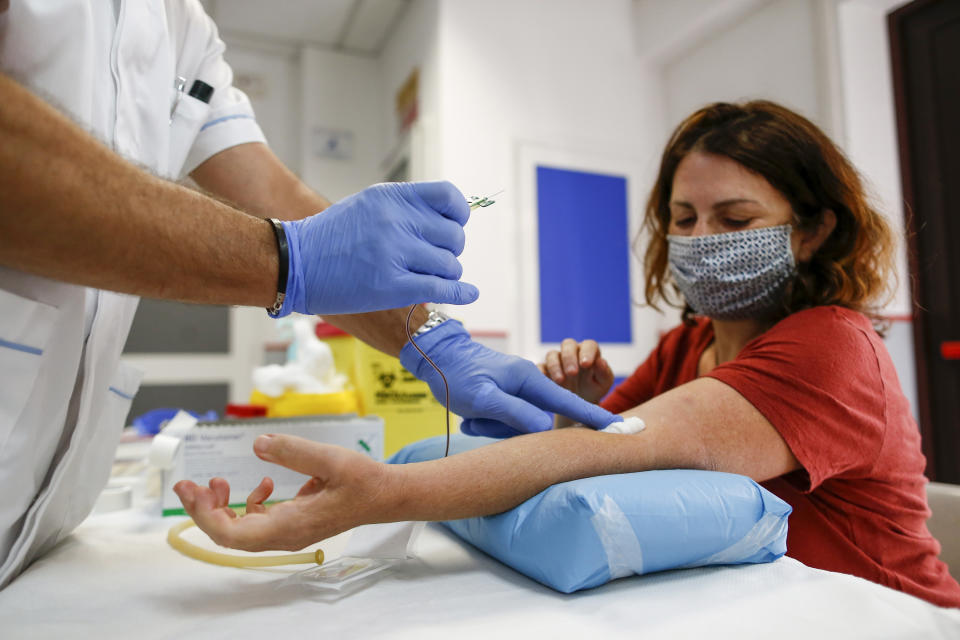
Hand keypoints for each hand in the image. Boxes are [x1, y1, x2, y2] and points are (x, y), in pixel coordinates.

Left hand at [173, 434, 391, 550]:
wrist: (386, 496)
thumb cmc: (363, 481)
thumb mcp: (330, 459)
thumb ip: (292, 452)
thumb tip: (257, 445)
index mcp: (290, 526)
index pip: (232, 534)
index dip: (205, 514)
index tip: (192, 489)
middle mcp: (285, 536)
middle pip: (229, 535)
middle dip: (204, 510)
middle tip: (190, 484)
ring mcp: (289, 532)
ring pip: (241, 530)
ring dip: (223, 508)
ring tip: (219, 482)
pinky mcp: (293, 524)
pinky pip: (258, 523)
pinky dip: (250, 504)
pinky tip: (264, 483)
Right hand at [277, 181, 478, 315]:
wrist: (296, 263)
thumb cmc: (333, 236)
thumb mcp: (369, 205)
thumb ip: (406, 208)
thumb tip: (450, 219)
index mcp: (392, 197)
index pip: (448, 197)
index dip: (459, 214)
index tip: (455, 225)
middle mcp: (396, 221)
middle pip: (453, 236)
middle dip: (449, 250)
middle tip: (433, 258)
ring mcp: (394, 253)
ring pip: (449, 264)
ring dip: (445, 273)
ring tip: (427, 276)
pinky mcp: (392, 285)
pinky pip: (442, 287)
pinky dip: (461, 292)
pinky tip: (469, 293)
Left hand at [400, 320, 620, 437]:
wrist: (436, 358)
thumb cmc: (459, 375)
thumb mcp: (485, 398)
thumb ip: (516, 413)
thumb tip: (545, 427)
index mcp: (529, 380)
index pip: (568, 403)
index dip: (592, 418)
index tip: (618, 428)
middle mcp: (528, 385)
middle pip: (536, 423)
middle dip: (508, 429)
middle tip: (480, 419)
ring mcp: (516, 392)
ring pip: (516, 426)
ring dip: (492, 426)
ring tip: (471, 414)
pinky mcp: (505, 398)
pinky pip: (503, 422)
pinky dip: (485, 423)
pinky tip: (470, 414)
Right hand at [539, 338, 613, 403]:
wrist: (577, 405)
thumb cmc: (593, 390)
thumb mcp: (603, 385)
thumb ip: (604, 373)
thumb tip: (601, 361)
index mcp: (589, 352)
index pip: (589, 345)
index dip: (587, 352)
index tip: (586, 364)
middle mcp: (572, 353)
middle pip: (568, 344)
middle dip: (569, 357)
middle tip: (572, 373)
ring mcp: (556, 360)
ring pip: (552, 354)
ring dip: (555, 366)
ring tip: (560, 381)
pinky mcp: (544, 370)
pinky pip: (539, 367)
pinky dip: (541, 373)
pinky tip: (545, 383)